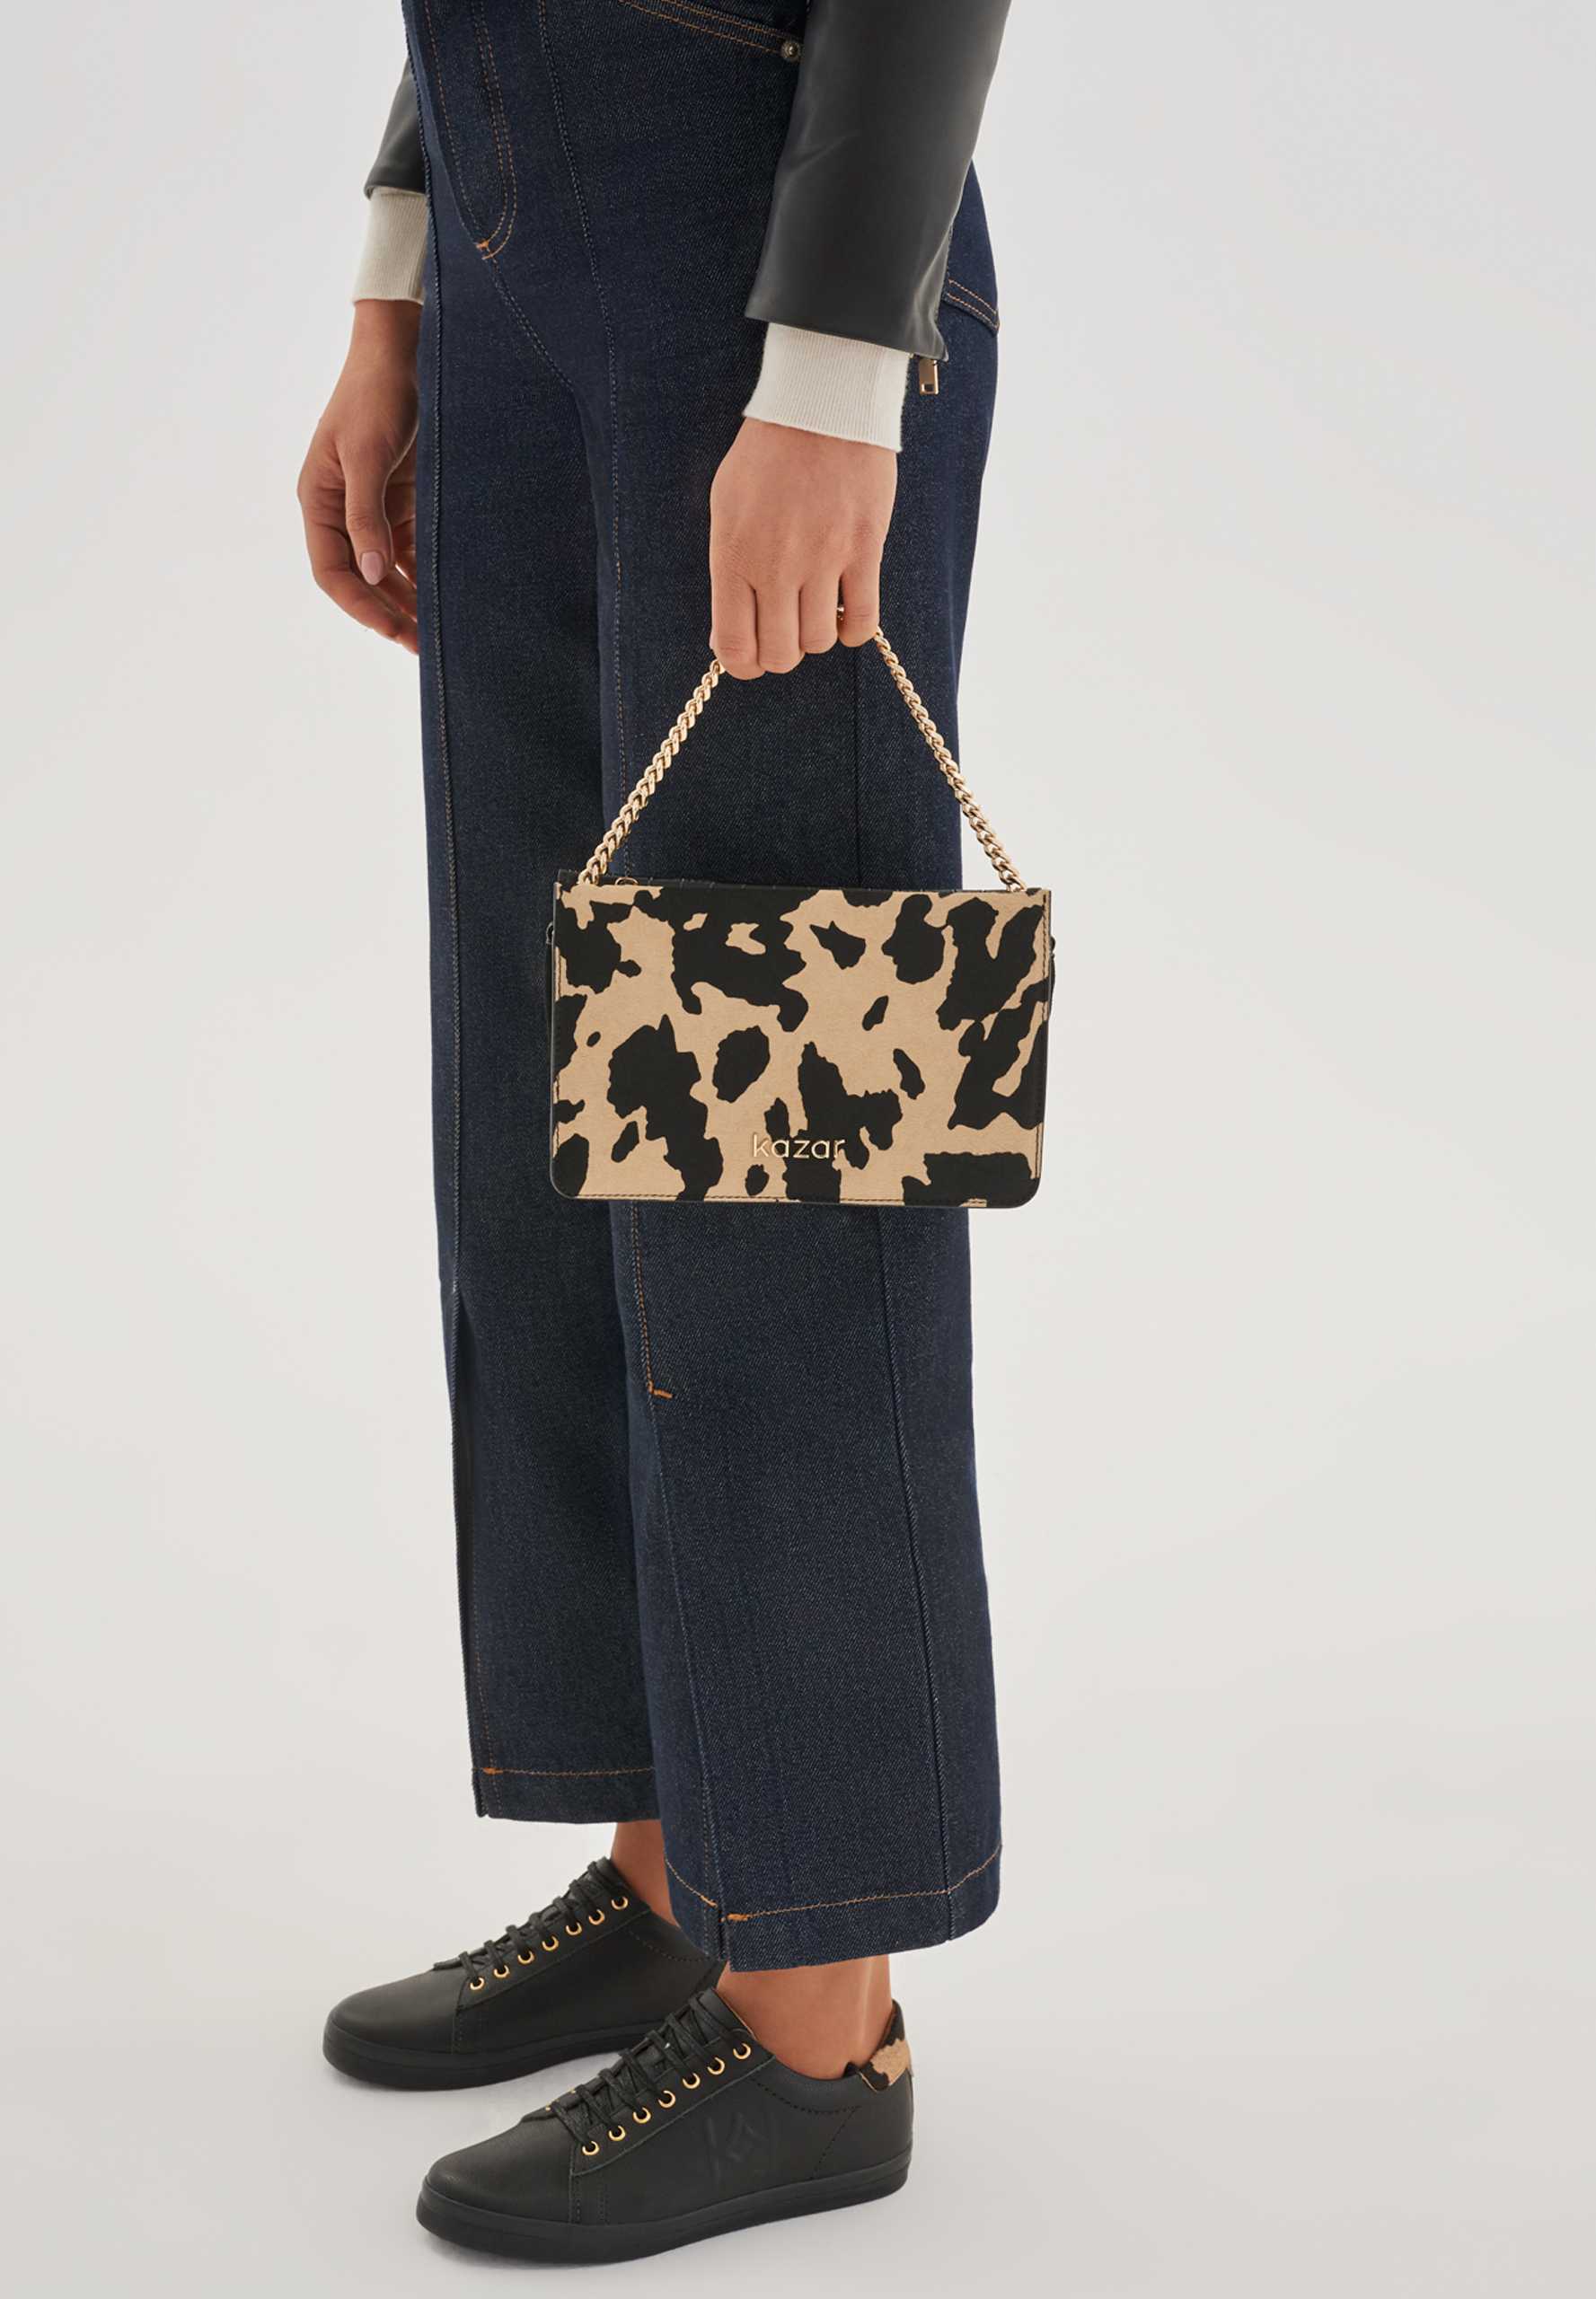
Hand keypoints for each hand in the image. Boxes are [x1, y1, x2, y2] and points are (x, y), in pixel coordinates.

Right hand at [297, 301, 421, 653]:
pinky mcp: (407, 499)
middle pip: (363, 579)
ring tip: (443, 632)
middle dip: (390, 613)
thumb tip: (370, 573)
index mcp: (320, 500)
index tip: (392, 631)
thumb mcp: (366, 455)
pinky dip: (430, 573)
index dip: (360, 606)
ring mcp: (376, 507)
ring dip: (413, 600)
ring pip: (391, 570)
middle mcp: (344, 511)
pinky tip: (453, 596)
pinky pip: (416, 549)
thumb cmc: (376, 394)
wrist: (406, 350)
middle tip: (425, 647)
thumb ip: (366, 516)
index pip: (332, 572)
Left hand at [709, 419, 896, 677]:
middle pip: (779, 653)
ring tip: (815, 611)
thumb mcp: (726, 507)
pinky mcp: (863, 549)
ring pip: (819, 641)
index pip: (734, 644)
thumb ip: (728, 568)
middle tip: (784, 633)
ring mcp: (823, 559)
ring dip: (816, 637)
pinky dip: (854, 632)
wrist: (820, 404)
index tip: (750, 659)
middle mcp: (776, 565)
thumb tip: (731, 628)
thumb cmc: (767, 455)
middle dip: (780, 654)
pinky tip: (847, 616)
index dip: (743, 664)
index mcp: (734, 555)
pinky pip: (863, 620)